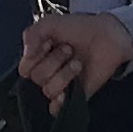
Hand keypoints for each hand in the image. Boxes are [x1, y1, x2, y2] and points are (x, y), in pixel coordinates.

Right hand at [17, 9, 132, 106]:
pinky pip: (57, 109)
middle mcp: (47, 73)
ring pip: (49, 91)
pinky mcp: (74, 96)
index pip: (25, 68)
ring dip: (64, 74)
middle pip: (37, 78)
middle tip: (69, 49)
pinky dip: (60, 103)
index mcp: (38, 57)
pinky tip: (68, 91)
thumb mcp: (51, 23)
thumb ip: (33, 34)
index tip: (49, 42)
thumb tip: (27, 53)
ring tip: (77, 62)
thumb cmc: (79, 28)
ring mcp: (61, 86)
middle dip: (54, 61)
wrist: (107, 36)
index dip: (35, 57)